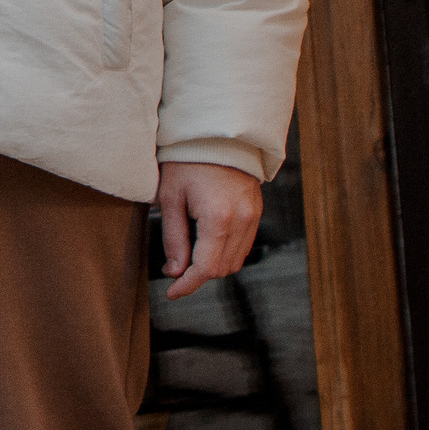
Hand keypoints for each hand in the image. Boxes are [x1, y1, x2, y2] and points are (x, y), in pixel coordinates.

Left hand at [156, 161, 262, 298]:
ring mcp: (254, 217)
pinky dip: (226, 252)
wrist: (216, 136)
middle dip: (198, 275)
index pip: (206, 268)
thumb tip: (174, 271)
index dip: (188, 285)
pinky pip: (243, 246)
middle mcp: (242, 221)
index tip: (173, 293)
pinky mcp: (257, 213)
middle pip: (222, 268)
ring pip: (235, 261)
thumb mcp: (171, 198)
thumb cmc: (187, 162)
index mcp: (218, 218)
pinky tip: (207, 243)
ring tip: (189, 255)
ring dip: (213, 266)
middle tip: (175, 270)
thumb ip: (174, 238)